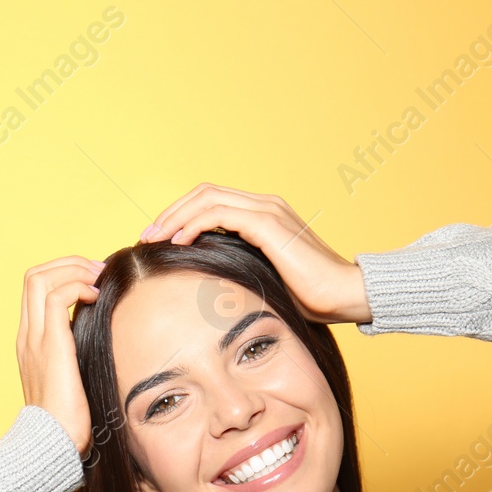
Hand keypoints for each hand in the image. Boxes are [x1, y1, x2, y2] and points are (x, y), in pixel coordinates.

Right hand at [17, 255, 101, 456]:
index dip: (63, 274)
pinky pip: (56, 296)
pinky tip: (96, 297)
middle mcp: (27, 336)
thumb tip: (105, 344)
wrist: (51, 445)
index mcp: (30, 342)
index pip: (35, 289)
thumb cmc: (67, 421)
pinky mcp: (50, 346)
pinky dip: (76, 286)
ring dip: (73, 269)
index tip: (92, 281)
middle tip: (97, 272)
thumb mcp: (74, 381)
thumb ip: (79, 358)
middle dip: (68, 264)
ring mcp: (35, 339)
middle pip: (33, 275)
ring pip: (41, 278)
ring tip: (97, 279)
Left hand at [140, 184, 371, 323]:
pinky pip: (218, 214)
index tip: (158, 239)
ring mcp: (267, 210)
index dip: (181, 215)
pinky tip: (176, 243)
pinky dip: (192, 224)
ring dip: (175, 216)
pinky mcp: (268, 223)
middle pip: (204, 193)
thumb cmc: (311, 297)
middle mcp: (265, 204)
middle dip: (171, 212)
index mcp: (264, 214)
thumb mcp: (265, 279)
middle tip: (146, 236)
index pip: (212, 201)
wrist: (345, 296)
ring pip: (207, 198)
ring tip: (154, 238)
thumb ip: (240, 268)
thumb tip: (205, 280)